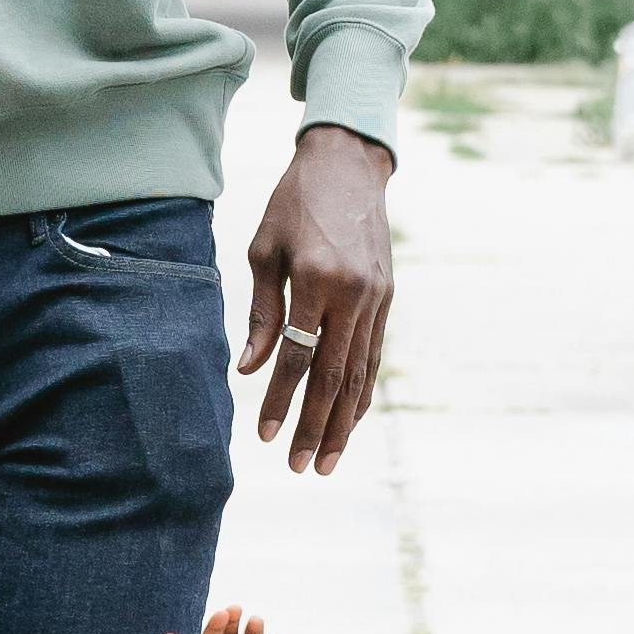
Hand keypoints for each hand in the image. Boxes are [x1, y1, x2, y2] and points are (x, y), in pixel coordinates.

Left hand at [239, 122, 393, 471]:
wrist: (348, 166)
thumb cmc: (294, 204)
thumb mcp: (264, 249)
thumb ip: (261, 312)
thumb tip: (246, 367)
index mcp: (318, 280)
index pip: (297, 356)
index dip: (279, 399)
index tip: (264, 436)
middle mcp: (354, 295)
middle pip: (334, 377)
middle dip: (314, 426)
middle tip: (298, 467)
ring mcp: (377, 300)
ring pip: (361, 374)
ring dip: (343, 423)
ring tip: (325, 460)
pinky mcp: (388, 299)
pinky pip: (374, 356)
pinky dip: (362, 393)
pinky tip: (348, 421)